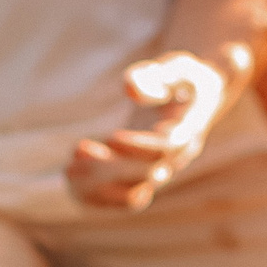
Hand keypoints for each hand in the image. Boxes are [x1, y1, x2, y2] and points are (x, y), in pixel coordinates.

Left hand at [67, 48, 240, 210]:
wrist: (197, 100)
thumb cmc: (184, 79)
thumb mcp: (178, 66)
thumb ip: (157, 75)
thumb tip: (132, 92)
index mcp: (190, 129)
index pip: (168, 148)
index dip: (140, 146)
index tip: (112, 136)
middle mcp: (177, 158)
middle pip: (147, 174)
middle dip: (111, 167)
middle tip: (78, 149)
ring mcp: (160, 173)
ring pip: (133, 195)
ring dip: (99, 186)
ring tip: (70, 166)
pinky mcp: (142, 178)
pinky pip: (120, 200)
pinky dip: (95, 195)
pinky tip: (69, 175)